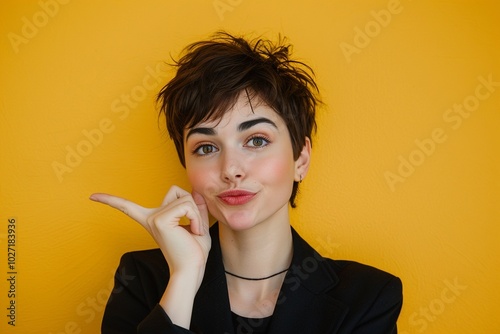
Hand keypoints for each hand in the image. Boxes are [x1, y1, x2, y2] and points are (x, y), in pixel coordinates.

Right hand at [90, 186, 210, 278]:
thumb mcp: (197, 224)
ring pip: (185, 197)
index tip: (93, 196)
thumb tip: (194, 190)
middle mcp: (150, 217)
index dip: (111, 200)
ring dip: (197, 214)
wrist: (191, 270)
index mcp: (153, 220)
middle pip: (177, 191)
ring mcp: (154, 218)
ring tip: (194, 231)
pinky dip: (196, 218)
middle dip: (193, 205)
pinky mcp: (160, 220)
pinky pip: (187, 205)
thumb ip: (196, 206)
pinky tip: (193, 231)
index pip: (130, 206)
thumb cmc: (194, 252)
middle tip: (194, 228)